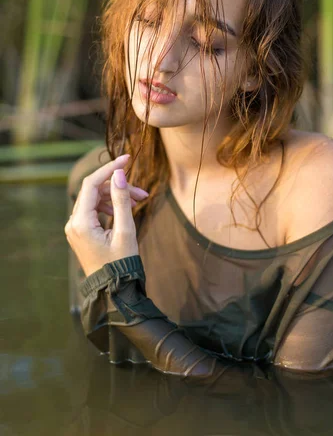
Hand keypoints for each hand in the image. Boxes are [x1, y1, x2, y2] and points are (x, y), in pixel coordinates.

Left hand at [64, 154, 148, 276]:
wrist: (113, 290)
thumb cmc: (121, 264)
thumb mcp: (125, 230)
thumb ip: (121, 200)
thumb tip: (119, 174)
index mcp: (80, 222)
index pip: (92, 183)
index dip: (110, 168)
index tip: (127, 158)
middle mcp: (73, 223)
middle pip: (94, 190)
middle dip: (117, 186)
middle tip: (142, 192)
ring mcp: (76, 228)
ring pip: (95, 199)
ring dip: (116, 196)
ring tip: (139, 201)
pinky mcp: (81, 232)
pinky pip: (94, 210)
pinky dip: (110, 206)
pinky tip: (125, 209)